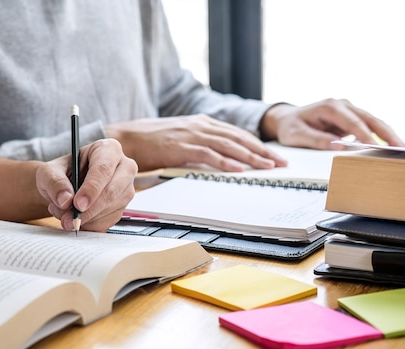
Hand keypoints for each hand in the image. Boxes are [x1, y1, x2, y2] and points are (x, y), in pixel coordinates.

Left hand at [36, 139, 136, 231]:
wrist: (65, 187)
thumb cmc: (61, 173)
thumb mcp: (49, 172)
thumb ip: (54, 182)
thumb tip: (65, 200)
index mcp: (108, 149)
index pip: (103, 169)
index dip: (91, 188)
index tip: (78, 204)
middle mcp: (123, 168)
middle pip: (112, 192)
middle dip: (89, 209)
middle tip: (69, 219)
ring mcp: (125, 189)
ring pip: (110, 209)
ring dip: (85, 218)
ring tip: (64, 213)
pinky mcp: (122, 208)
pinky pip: (108, 222)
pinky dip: (89, 225)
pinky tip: (76, 217)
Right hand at [105, 115, 287, 171]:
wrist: (124, 138)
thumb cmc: (148, 141)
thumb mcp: (178, 138)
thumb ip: (197, 145)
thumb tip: (216, 160)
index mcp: (200, 122)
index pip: (235, 133)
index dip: (256, 144)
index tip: (272, 156)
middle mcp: (199, 125)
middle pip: (237, 137)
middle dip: (261, 150)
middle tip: (280, 163)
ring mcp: (190, 134)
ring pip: (227, 145)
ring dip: (250, 157)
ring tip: (267, 167)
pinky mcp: (179, 147)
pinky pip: (208, 154)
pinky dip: (225, 162)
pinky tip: (239, 170)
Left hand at [261, 99, 404, 148]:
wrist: (287, 119)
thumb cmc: (290, 127)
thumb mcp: (296, 135)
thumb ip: (316, 140)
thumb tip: (337, 147)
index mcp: (330, 106)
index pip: (352, 121)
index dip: (365, 134)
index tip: (375, 146)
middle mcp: (342, 105)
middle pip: (370, 119)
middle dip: (386, 133)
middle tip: (399, 147)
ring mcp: (349, 111)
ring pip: (373, 122)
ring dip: (388, 135)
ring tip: (400, 148)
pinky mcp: (351, 119)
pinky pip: (368, 127)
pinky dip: (380, 136)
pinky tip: (389, 147)